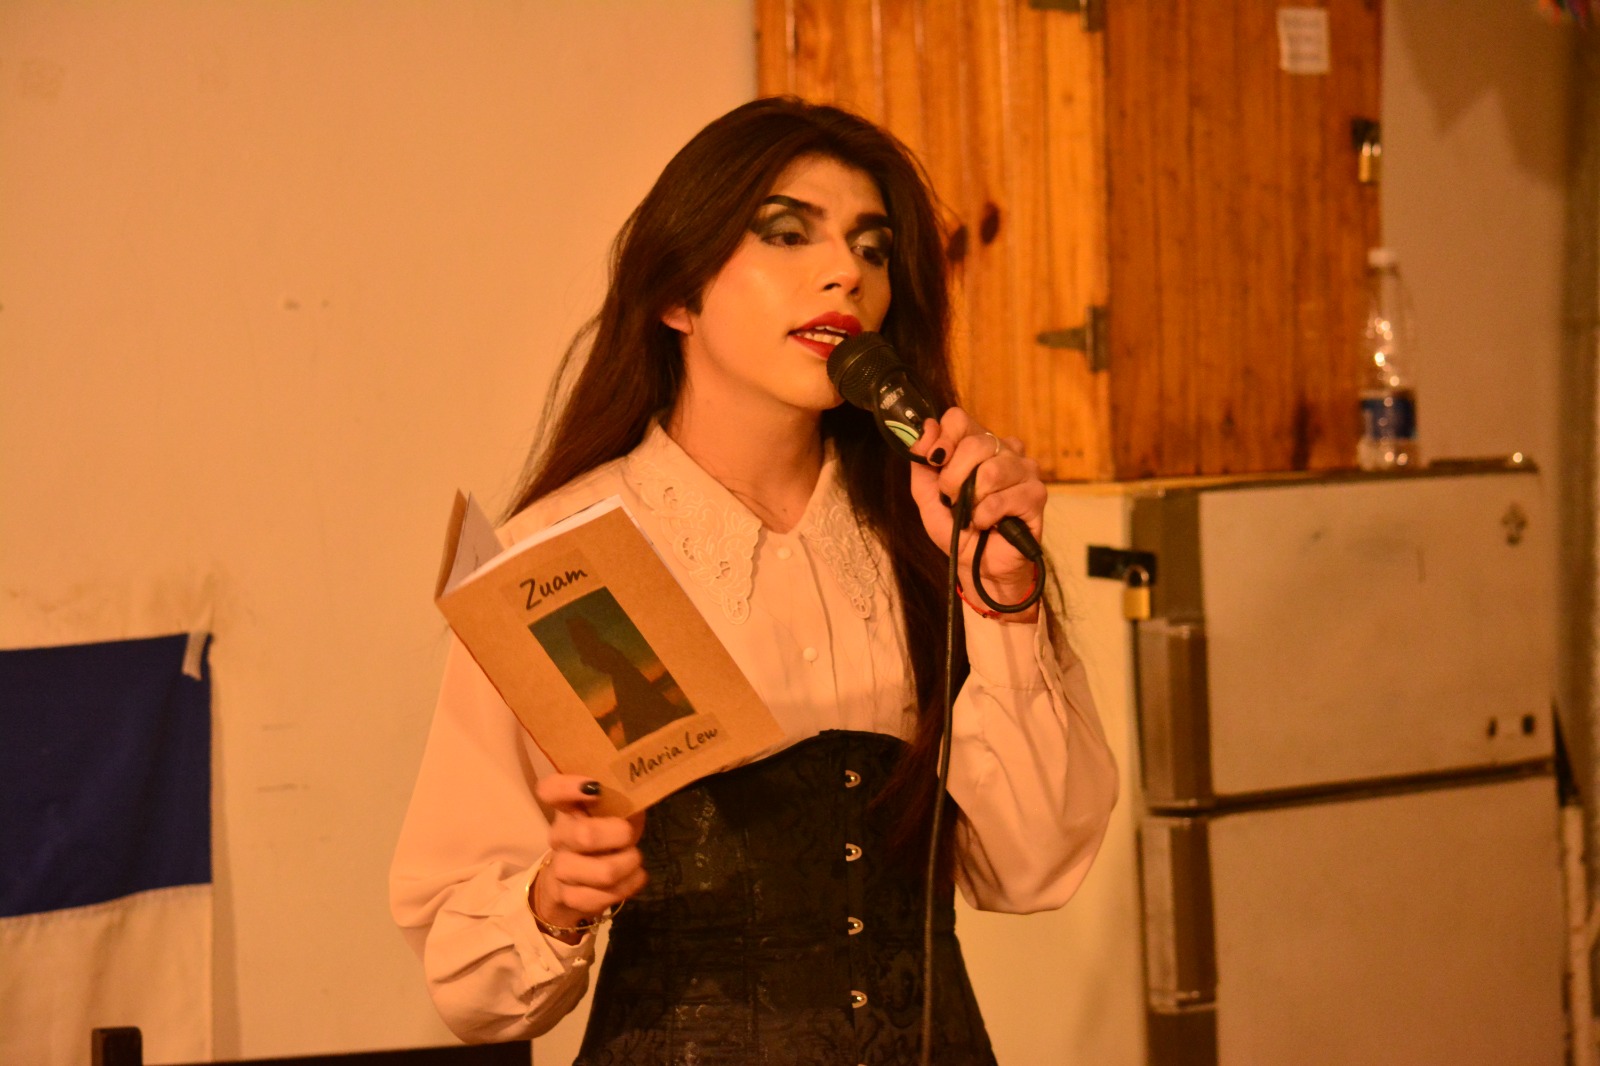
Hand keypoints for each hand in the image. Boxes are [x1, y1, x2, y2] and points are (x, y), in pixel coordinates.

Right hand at [531, 775, 647, 942]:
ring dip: (628, 865)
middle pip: (585, 835)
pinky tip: (634, 877)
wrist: (576, 882)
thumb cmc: (604, 836)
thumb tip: (643, 790)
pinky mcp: (568, 897)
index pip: (550, 790)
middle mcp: (559, 836)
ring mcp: (560, 869)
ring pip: (603, 873)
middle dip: (619, 836)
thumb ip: (623, 800)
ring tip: (635, 859)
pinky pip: (603, 897)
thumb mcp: (614, 812)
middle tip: (629, 836)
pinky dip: (628, 886)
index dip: (567, 786)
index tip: (595, 788)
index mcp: (567, 808)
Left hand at [906, 408, 1044, 621]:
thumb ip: (922, 463)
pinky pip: (1003, 498)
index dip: (942, 437)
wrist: (978, 565)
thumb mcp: (928, 496)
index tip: (934, 461)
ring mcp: (1025, 470)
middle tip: (953, 499)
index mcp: (978, 444)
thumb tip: (925, 428)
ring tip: (972, 514)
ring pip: (992, 470)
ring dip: (972, 499)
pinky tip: (987, 524)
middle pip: (976, 443)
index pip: (959, 419)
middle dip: (953, 478)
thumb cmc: (956, 529)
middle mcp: (1005, 450)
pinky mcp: (1036, 495)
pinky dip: (985, 516)